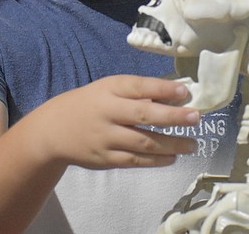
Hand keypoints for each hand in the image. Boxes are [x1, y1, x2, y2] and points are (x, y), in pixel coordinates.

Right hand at [30, 74, 199, 169]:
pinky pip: (135, 160)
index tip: (186, 91)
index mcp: (107, 90)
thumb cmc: (87, 105)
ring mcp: (106, 138)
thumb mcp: (106, 91)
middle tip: (196, 117)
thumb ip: (135, 94)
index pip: (138, 87)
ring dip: (171, 144)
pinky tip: (172, 157)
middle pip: (143, 115)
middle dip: (173, 117)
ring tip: (191, 144)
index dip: (162, 89)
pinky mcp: (105, 159)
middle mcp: (107, 113)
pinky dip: (156, 160)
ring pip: (143, 142)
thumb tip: (173, 96)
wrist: (52, 131)